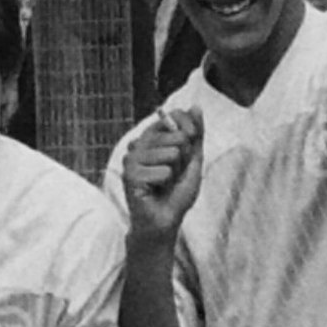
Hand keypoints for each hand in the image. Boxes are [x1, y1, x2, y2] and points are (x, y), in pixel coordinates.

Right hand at [116, 101, 203, 244]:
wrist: (164, 221)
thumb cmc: (176, 192)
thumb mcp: (192, 160)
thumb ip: (195, 134)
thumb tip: (196, 106)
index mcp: (151, 137)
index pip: (172, 116)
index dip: (188, 126)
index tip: (192, 138)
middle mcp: (139, 144)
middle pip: (176, 138)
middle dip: (183, 160)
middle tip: (172, 176)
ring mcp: (132, 158)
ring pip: (171, 154)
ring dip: (174, 174)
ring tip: (163, 184)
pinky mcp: (130, 174)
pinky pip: (163, 171)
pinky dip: (165, 184)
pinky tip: (155, 191)